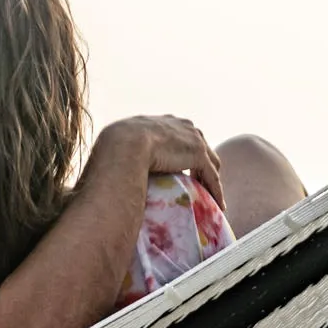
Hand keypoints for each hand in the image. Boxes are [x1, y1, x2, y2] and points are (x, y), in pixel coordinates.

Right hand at [95, 115, 223, 209]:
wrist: (123, 145)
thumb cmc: (113, 148)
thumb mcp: (119, 145)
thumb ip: (124, 153)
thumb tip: (108, 168)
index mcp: (162, 122)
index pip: (179, 137)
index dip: (182, 153)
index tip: (181, 167)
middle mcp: (181, 125)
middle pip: (200, 146)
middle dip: (201, 164)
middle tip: (201, 183)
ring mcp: (192, 138)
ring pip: (210, 162)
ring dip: (211, 179)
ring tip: (213, 197)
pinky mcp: (198, 154)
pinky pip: (211, 176)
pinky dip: (216, 190)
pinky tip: (218, 205)